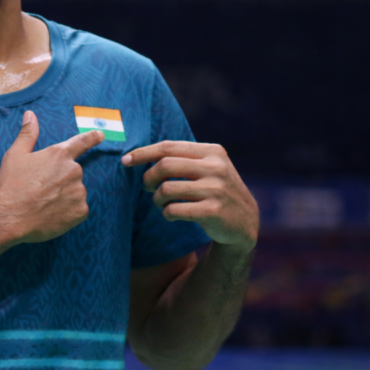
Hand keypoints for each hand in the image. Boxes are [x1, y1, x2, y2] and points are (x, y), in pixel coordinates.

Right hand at [0, 110, 103, 243]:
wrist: (9, 217)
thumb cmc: (11, 185)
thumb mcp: (15, 155)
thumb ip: (28, 134)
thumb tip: (30, 114)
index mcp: (59, 154)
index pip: (81, 142)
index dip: (92, 138)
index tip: (101, 135)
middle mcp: (73, 171)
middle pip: (72, 173)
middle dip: (60, 180)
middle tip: (40, 189)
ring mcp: (79, 192)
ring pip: (75, 192)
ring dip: (64, 196)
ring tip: (43, 203)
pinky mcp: (81, 211)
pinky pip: (78, 209)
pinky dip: (67, 212)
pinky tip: (51, 214)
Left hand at [121, 141, 258, 249]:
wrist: (245, 222)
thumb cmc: (215, 191)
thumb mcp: (208, 168)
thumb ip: (182, 158)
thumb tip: (138, 153)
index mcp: (212, 152)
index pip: (169, 147)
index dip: (143, 153)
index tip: (125, 160)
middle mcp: (216, 168)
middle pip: (165, 166)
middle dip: (148, 178)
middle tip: (147, 188)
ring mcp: (216, 189)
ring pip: (167, 189)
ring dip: (156, 199)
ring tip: (160, 203)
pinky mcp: (213, 211)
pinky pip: (175, 210)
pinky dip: (166, 213)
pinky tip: (170, 214)